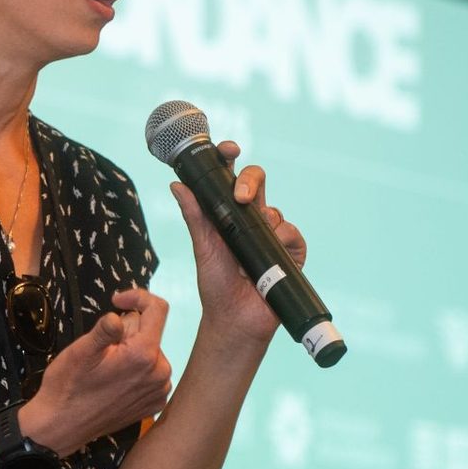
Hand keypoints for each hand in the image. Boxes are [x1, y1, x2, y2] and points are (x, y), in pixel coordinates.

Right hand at [22, 286, 173, 455]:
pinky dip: (135, 371)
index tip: (115, 300)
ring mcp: (159, 391)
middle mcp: (160, 373)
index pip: (158, 309)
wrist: (62, 426)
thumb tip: (119, 316)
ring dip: (131, 352)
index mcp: (144, 355)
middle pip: (150, 331)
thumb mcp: (81, 351)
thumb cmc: (68, 386)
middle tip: (101, 349)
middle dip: (128, 331)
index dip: (137, 296)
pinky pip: (151, 373)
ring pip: (150, 352)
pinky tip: (115, 382)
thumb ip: (105, 330)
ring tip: (105, 368)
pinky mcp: (155, 404)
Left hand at [168, 139, 306, 346]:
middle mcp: (251, 219)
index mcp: (228, 214)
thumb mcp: (202, 246)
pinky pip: (291, 232)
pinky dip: (283, 238)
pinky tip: (272, 253)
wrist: (234, 319)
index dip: (231, 159)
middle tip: (241, 196)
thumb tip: (176, 184)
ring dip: (262, 221)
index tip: (228, 149)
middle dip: (250, 180)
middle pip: (256, 182)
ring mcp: (272, 234)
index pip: (231, 178)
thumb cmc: (215, 284)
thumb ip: (194, 215)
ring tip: (247, 249)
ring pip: (273, 208)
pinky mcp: (290, 251)